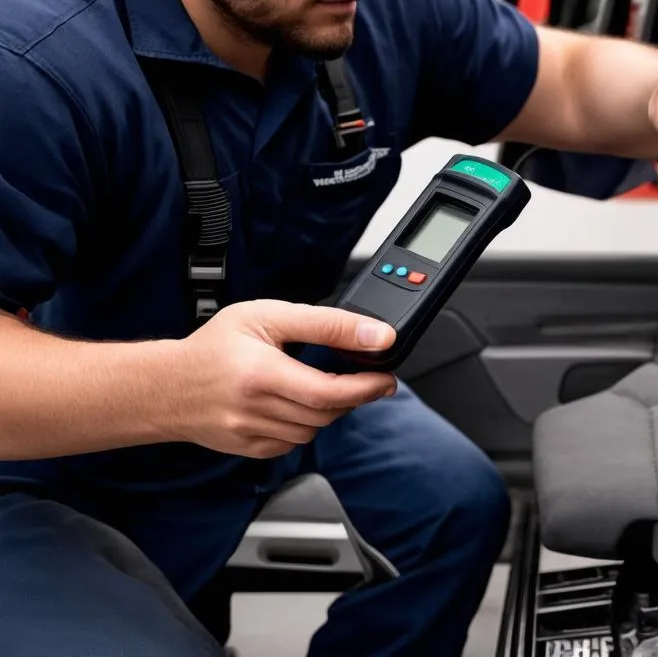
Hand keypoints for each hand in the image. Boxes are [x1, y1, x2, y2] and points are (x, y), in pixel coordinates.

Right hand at [160, 300, 397, 458]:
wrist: (163, 385)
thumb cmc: (214, 345)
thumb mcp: (269, 315)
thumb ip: (325, 323)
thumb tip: (374, 334)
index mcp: (261, 374)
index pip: (328, 391)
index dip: (366, 387)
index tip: (387, 377)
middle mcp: (255, 410)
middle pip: (325, 413)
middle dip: (355, 396)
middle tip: (370, 378)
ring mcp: (250, 434)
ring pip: (312, 430)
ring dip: (330, 410)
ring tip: (328, 384)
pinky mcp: (247, 449)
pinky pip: (291, 443)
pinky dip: (305, 424)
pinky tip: (298, 403)